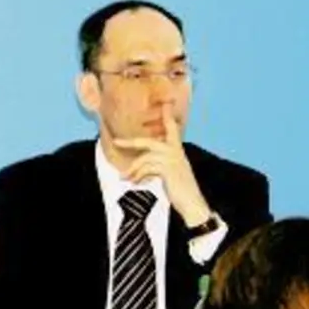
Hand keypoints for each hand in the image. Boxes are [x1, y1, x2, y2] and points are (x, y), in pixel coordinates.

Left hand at [112, 107, 211, 226]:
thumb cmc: (182, 192)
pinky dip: (138, 176)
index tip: (166, 104)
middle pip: (148, 142)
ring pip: (145, 158)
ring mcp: (173, 160)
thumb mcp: (170, 175)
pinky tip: (135, 183)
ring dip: (132, 169)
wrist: (193, 205)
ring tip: (125, 179)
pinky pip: (147, 168)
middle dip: (130, 142)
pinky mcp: (169, 169)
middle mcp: (176, 152)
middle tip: (115, 141)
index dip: (168, 117)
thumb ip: (158, 167)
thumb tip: (139, 170)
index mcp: (177, 151)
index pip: (172, 129)